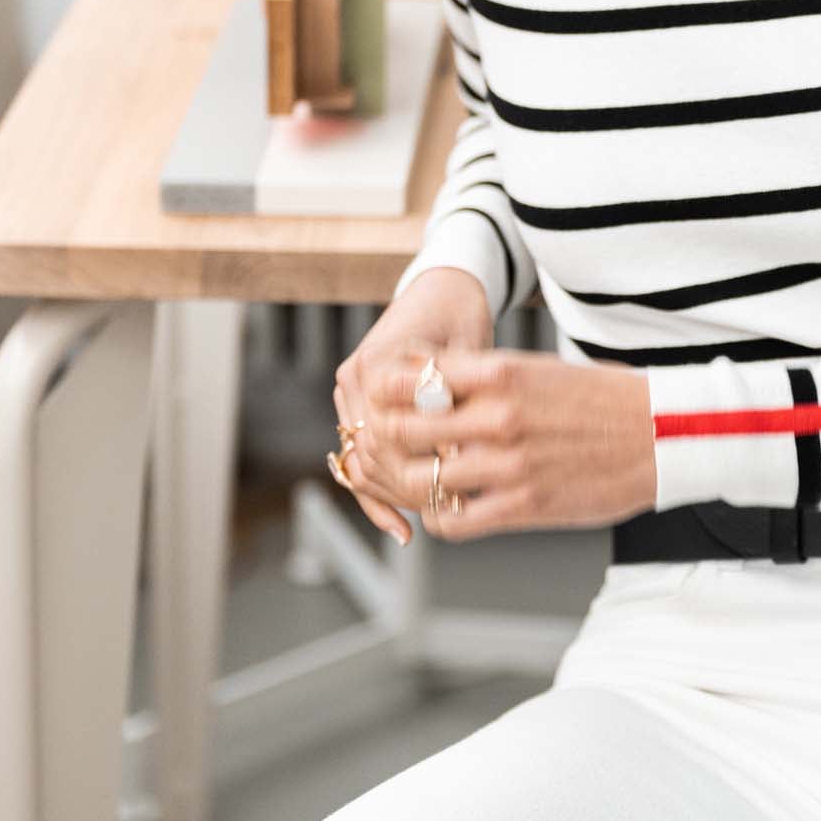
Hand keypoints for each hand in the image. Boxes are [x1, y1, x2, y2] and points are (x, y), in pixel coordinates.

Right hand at [333, 268, 495, 545]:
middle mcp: (354, 378)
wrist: (443, 290)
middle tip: (452, 510)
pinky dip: (377, 496)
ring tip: (435, 520)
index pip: (393, 436)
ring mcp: (348, 392)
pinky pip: (358, 460)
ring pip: (363, 464)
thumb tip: (463, 459)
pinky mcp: (354, 405)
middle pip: (374, 455)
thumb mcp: (472, 360)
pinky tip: (401, 529)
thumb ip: (459, 401)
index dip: (427, 465)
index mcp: (378, 365)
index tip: (463, 488)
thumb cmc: (464, 319)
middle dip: (412, 487)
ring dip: (395, 496)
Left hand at [348, 348, 657, 540]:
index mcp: (502, 373)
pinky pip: (453, 521)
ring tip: (414, 480)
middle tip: (386, 444)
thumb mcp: (537, 369)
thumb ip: (481, 376)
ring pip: (420, 480)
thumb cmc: (600, 398)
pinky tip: (445, 508)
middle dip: (387, 438)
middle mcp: (499, 417)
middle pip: (402, 429)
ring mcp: (509, 465)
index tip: (383, 399)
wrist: (662, 435)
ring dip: (408, 483)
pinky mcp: (524, 507)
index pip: (410, 378)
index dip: (385, 392)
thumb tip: (422, 376)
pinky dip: (438, 518)